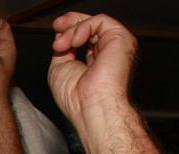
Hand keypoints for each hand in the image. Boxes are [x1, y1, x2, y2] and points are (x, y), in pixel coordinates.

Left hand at [47, 13, 136, 129]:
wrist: (91, 107)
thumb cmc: (76, 98)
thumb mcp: (60, 67)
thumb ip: (63, 48)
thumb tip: (62, 33)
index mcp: (96, 61)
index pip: (84, 36)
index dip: (69, 29)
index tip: (56, 29)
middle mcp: (108, 53)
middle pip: (90, 26)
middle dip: (70, 23)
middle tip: (57, 27)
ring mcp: (116, 46)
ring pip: (93, 23)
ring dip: (72, 30)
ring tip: (62, 46)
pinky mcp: (122, 39)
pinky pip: (100, 20)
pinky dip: (83, 27)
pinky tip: (75, 41)